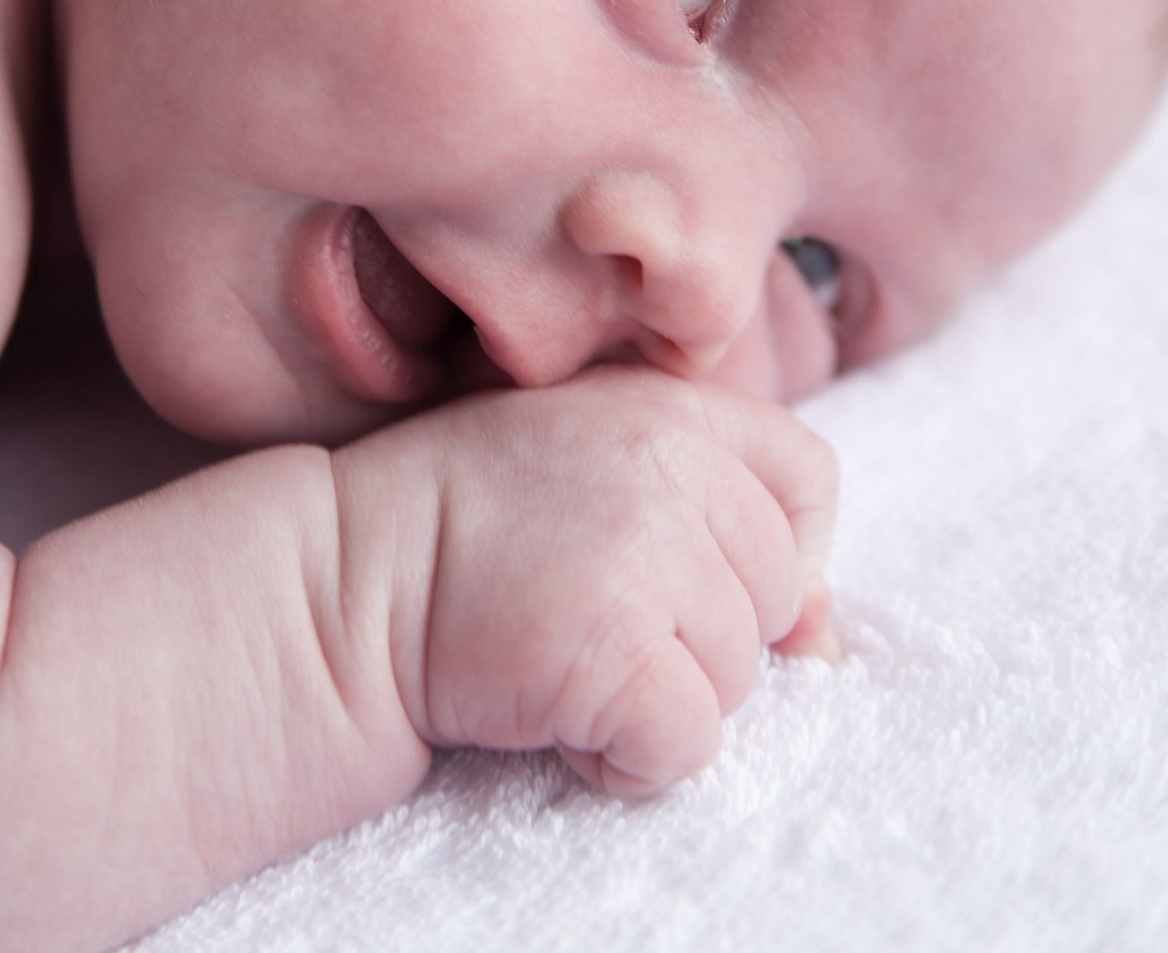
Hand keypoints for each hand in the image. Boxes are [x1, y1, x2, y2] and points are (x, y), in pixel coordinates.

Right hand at [334, 365, 839, 797]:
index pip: (808, 477)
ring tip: (564, 662)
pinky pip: (688, 743)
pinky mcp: (615, 650)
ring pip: (738, 678)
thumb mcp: (593, 473)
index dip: (786, 548)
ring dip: (661, 698)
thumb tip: (826, 642)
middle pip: (778, 595)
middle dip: (704, 637)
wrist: (340, 579)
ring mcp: (645, 556)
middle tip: (596, 624)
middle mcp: (670, 467)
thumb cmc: (463, 528)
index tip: (706, 581)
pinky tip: (559, 719)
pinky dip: (629, 759)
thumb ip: (710, 517)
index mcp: (670, 407)